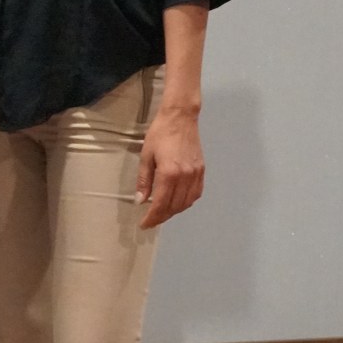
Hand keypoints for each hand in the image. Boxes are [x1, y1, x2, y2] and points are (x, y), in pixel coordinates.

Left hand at [136, 108, 203, 228]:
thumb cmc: (159, 134)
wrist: (180, 117)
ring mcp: (196, 174)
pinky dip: (186, 202)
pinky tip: (177, 202)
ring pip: (186, 203)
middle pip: (174, 206)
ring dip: (174, 211)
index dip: (152, 218)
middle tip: (151, 220)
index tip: (144, 224)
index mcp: (169, 173)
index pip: (161, 204)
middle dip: (162, 217)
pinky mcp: (202, 170)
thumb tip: (140, 201)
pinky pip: (196, 194)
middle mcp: (185, 177)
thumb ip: (144, 180)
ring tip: (162, 213)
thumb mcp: (146, 156)